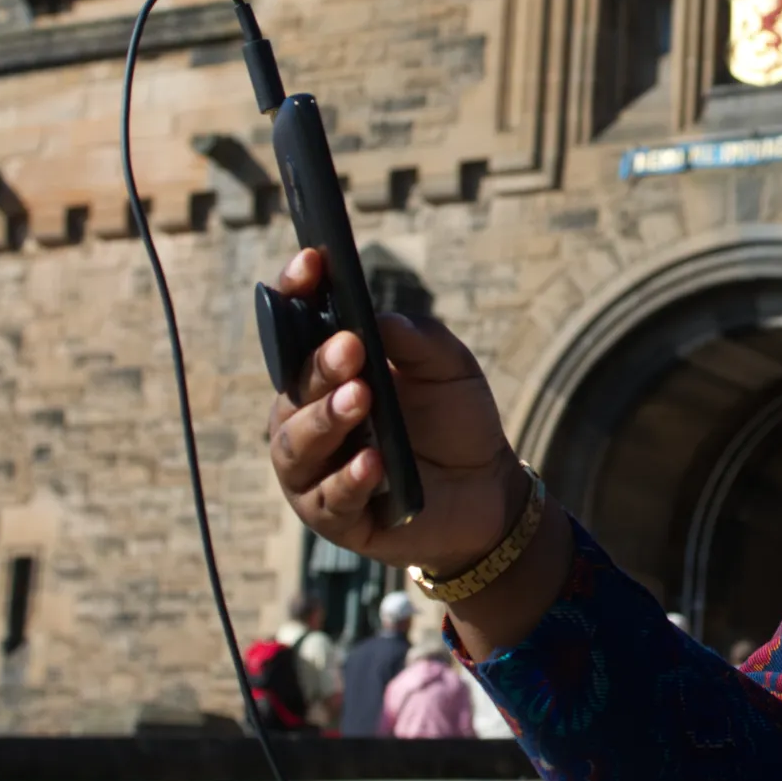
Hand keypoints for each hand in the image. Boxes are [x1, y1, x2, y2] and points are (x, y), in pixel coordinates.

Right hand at [261, 248, 529, 576]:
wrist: (487, 490)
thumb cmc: (455, 420)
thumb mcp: (447, 367)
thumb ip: (416, 338)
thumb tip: (376, 319)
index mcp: (325, 373)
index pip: (295, 327)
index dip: (296, 292)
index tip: (312, 262)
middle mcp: (306, 417)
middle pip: (294, 387)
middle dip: (321, 365)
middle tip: (351, 348)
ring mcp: (314, 470)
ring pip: (296, 445)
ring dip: (325, 420)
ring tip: (361, 398)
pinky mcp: (334, 517)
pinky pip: (330, 499)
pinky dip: (350, 480)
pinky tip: (375, 463)